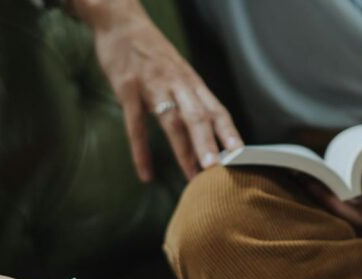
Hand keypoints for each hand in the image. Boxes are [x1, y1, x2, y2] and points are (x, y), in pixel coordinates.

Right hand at [73, 0, 241, 180]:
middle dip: (210, 145)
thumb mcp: (175, 69)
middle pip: (199, 116)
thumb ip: (186, 96)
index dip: (229, 132)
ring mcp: (153, 86)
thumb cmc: (148, 50)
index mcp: (190, 81)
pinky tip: (146, 173)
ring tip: (193, 175)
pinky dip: (141, 152)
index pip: (216, 109)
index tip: (241, 155)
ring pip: (173, 121)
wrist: (120, 21)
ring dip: (185, 150)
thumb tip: (198, 129)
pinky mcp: (128, 89)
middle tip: (218, 171)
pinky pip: (136, 126)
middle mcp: (177, 84)